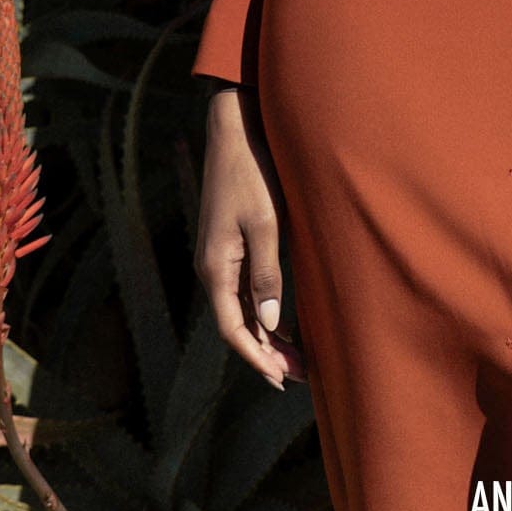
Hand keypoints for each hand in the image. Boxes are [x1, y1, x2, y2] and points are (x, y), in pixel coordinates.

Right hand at [195, 85, 306, 385]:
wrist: (235, 131)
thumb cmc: (252, 174)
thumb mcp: (265, 225)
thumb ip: (266, 275)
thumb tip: (268, 324)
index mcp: (215, 268)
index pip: (233, 330)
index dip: (257, 358)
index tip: (282, 380)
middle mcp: (212, 268)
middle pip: (236, 325)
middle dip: (266, 353)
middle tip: (299, 376)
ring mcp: (219, 257)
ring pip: (239, 310)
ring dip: (265, 335)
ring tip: (296, 358)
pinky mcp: (229, 244)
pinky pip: (242, 290)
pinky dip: (261, 311)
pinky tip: (282, 320)